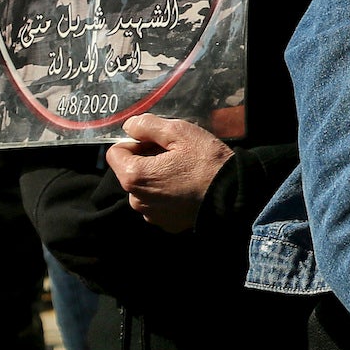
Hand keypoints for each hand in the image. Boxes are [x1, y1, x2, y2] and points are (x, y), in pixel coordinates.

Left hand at [106, 114, 234, 232]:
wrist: (234, 194)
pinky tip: (187, 188)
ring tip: (184, 172)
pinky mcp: (166, 223)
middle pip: (131, 171)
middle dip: (147, 161)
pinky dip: (168, 195)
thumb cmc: (207, 161)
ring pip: (145, 189)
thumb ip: (148, 125)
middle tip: (176, 155)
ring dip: (157, 179)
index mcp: (134, 176)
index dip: (136, 142)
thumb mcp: (180, 132)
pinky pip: (158, 204)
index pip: (115, 152)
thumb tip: (130, 126)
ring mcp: (151, 214)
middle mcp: (136, 199)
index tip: (159, 143)